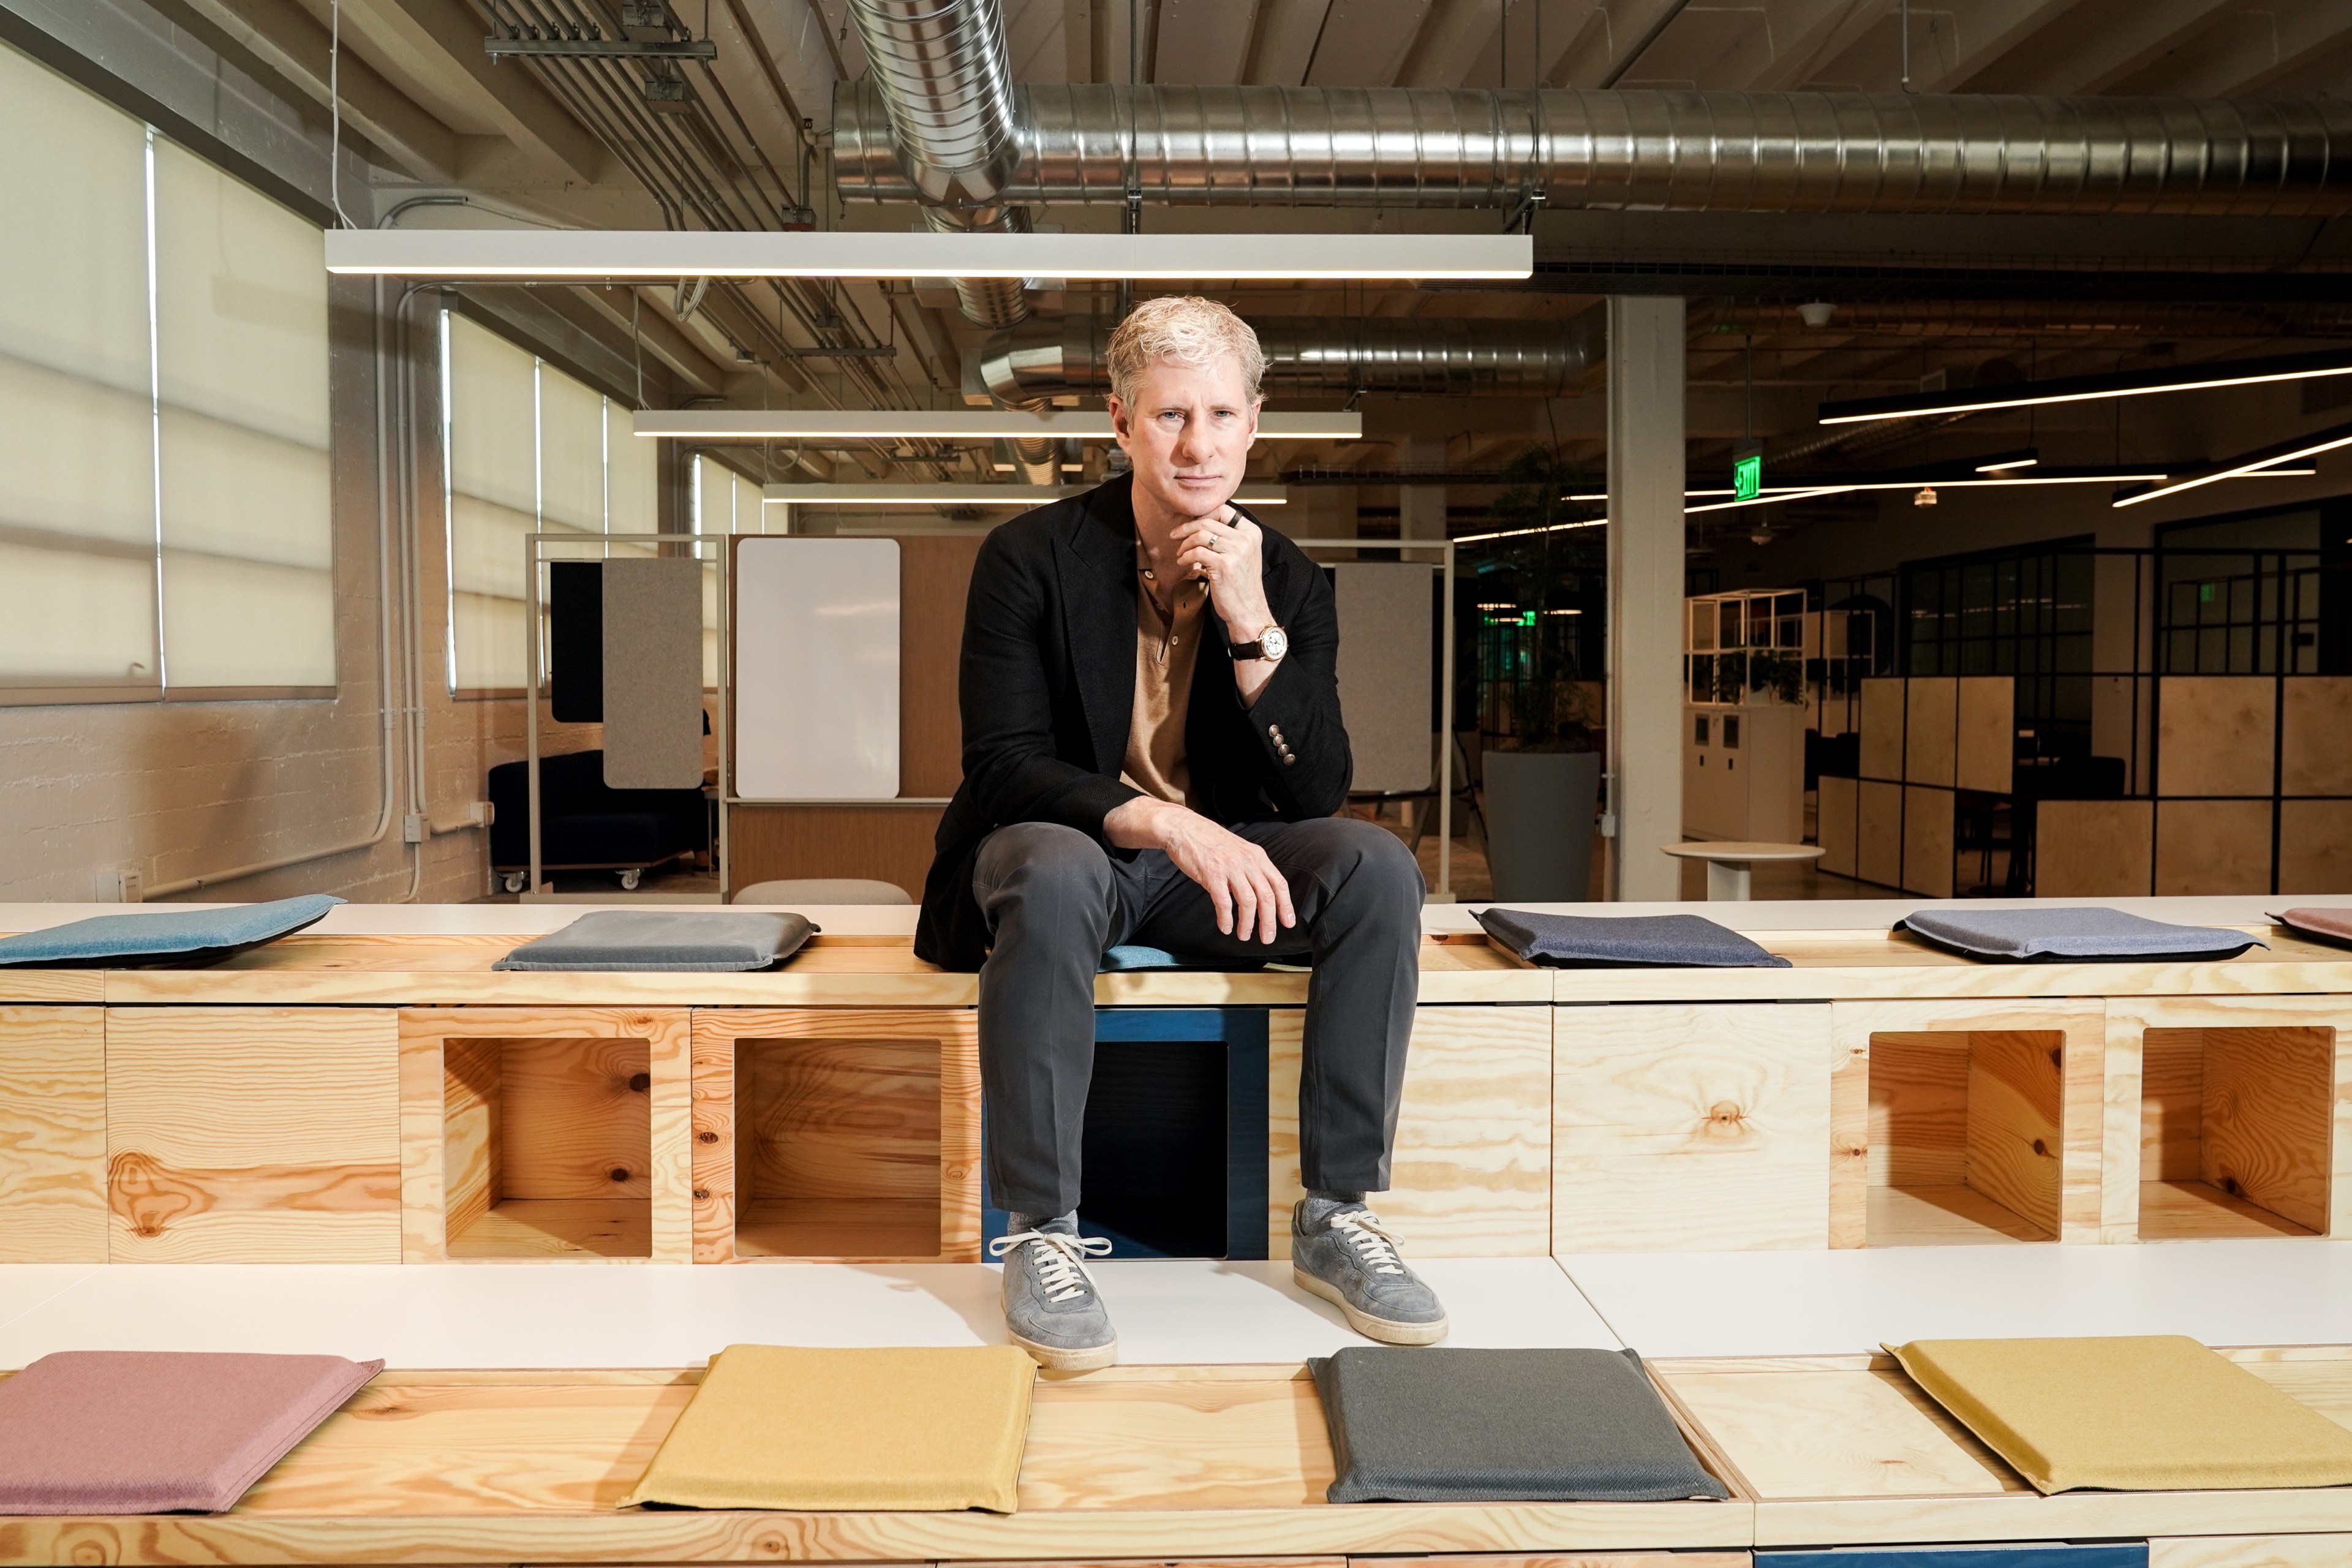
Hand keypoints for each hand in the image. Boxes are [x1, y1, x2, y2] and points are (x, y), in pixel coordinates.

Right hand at [1103, 797, 1296, 943]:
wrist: (1184, 829)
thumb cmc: (1209, 842)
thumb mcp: (1239, 850)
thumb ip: (1251, 868)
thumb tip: (1262, 892)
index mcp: (1256, 856)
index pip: (1279, 884)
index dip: (1286, 906)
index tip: (1288, 923)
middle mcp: (1247, 861)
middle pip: (1266, 896)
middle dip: (1269, 921)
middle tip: (1268, 938)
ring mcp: (1230, 867)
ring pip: (1248, 902)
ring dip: (1248, 923)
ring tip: (1244, 935)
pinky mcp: (1212, 874)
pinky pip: (1224, 902)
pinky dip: (1226, 918)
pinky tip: (1225, 927)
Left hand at [1172, 508, 1273, 642]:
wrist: (1248, 610)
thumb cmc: (1242, 585)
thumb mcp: (1243, 555)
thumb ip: (1230, 537)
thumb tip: (1202, 523)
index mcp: (1252, 533)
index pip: (1224, 510)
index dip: (1203, 514)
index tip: (1191, 524)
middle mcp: (1246, 539)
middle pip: (1208, 521)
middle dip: (1186, 527)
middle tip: (1175, 535)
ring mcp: (1236, 551)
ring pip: (1200, 535)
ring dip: (1184, 544)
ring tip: (1181, 554)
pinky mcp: (1223, 565)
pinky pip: (1196, 552)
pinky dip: (1185, 557)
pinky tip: (1184, 563)